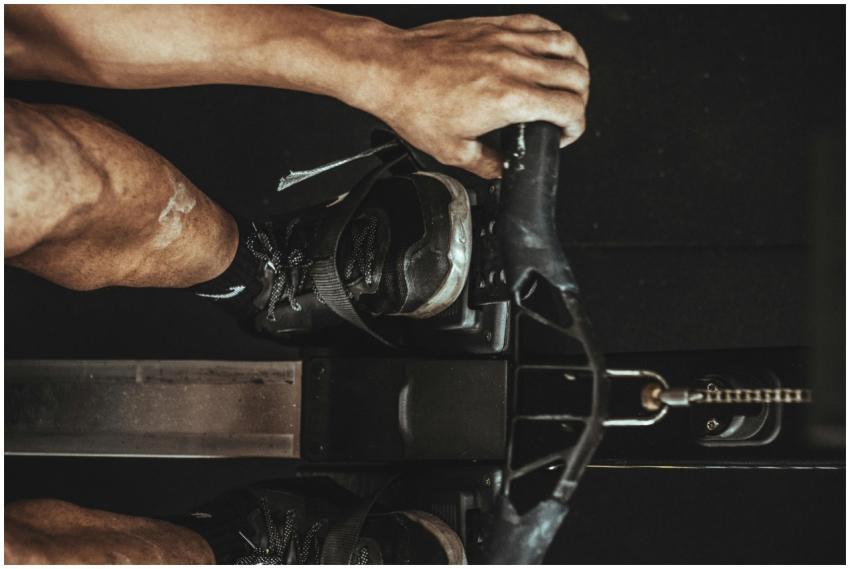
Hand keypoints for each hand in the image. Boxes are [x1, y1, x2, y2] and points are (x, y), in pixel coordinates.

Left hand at [367, 14, 589, 178]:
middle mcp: (513, 65)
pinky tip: (551, 49)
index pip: (569, 108)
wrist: (390, 70)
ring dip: (576, 66)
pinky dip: (556, 37)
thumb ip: (487, 164)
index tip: (563, 134)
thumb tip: (503, 169)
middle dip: (581, 100)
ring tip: (569, 82)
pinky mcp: (495, 26)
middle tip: (566, 113)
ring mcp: (505, 41)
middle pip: (576, 76)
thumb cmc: (414, 104)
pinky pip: (540, 23)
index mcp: (508, 99)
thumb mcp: (452, 151)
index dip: (576, 127)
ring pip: (567, 45)